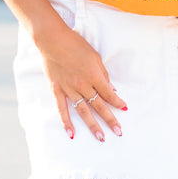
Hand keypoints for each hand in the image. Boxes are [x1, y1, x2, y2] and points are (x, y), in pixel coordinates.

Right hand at [36, 21, 127, 141]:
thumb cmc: (75, 44)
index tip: (125, 109)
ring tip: (101, 138)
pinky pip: (62, 109)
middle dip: (110, 119)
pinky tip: (71, 134)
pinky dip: (66, 122)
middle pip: (99, 106)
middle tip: (118, 132)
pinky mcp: (57, 90)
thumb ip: (103, 74)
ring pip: (83, 111)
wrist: (53, 40)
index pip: (109, 94)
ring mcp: (69, 89)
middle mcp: (83, 85)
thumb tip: (111, 89)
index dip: (118, 102)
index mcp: (94, 76)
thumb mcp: (95, 56)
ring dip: (93, 125)